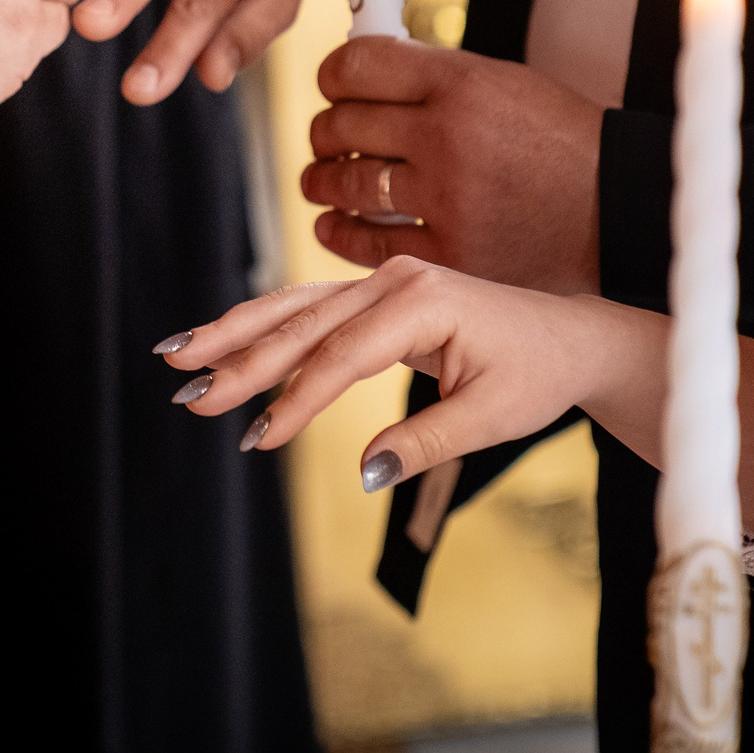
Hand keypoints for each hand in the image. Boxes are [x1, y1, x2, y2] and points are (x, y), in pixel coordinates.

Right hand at [157, 259, 753, 527]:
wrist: (572, 337)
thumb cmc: (539, 374)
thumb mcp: (493, 415)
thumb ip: (425, 442)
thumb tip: (362, 472)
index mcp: (423, 301)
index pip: (340, 355)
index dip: (294, 398)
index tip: (257, 437)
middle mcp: (393, 280)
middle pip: (301, 321)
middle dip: (240, 358)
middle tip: (188, 390)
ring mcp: (380, 282)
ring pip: (293, 306)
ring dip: (235, 333)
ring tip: (181, 358)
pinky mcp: (375, 296)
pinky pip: (308, 310)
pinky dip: (262, 327)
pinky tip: (224, 342)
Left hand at [304, 37, 603, 293]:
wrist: (620, 211)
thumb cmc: (563, 143)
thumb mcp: (508, 83)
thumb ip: (437, 77)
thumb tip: (363, 72)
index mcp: (463, 83)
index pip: (357, 65)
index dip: (332, 75)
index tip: (332, 85)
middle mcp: (448, 136)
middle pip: (342, 124)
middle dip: (324, 131)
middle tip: (326, 137)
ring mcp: (448, 199)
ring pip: (345, 182)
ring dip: (320, 180)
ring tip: (319, 180)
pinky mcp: (452, 255)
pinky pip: (368, 243)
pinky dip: (340, 233)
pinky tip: (333, 224)